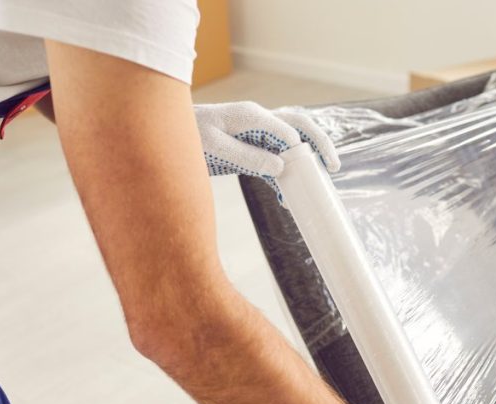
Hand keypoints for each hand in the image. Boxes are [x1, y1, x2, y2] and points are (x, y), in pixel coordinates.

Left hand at [195, 102, 339, 187]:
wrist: (162, 132)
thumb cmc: (184, 136)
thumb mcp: (213, 148)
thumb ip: (247, 156)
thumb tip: (281, 166)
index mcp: (251, 116)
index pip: (288, 129)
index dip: (303, 149)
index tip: (310, 171)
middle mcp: (258, 120)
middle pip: (299, 125)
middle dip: (319, 143)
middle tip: (333, 167)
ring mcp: (255, 132)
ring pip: (291, 141)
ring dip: (306, 161)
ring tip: (315, 185)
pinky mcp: (249, 146)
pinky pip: (275, 157)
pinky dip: (285, 174)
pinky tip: (284, 195)